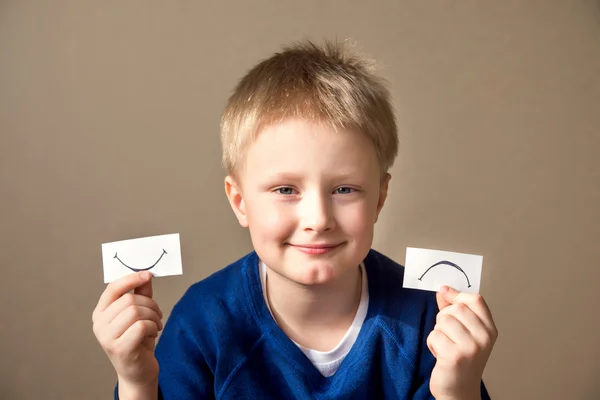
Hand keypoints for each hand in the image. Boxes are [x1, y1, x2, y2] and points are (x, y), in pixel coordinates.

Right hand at [92, 271, 162, 390]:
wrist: (138, 371)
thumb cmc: (138, 340)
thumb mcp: (139, 314)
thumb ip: (141, 294)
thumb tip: (146, 274)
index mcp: (100, 313)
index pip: (113, 288)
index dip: (131, 279)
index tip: (148, 274)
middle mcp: (99, 324)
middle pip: (129, 300)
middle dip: (150, 304)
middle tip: (157, 314)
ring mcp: (107, 337)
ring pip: (136, 311)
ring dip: (153, 316)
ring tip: (155, 325)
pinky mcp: (119, 348)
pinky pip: (142, 326)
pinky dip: (153, 327)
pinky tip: (153, 334)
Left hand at [427, 286, 497, 399]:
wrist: (460, 391)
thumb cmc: (460, 359)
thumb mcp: (463, 333)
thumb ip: (454, 311)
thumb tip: (444, 290)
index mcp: (489, 329)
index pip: (476, 300)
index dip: (457, 294)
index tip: (444, 293)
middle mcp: (484, 337)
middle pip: (456, 308)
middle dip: (443, 318)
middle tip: (448, 335)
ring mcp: (471, 347)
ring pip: (443, 321)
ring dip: (437, 332)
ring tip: (445, 346)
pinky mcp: (455, 356)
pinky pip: (434, 335)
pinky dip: (432, 344)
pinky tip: (440, 355)